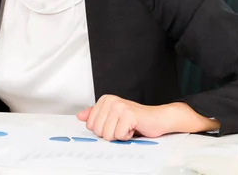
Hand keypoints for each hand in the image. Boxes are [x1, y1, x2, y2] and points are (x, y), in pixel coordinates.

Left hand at [76, 95, 219, 140]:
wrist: (157, 119)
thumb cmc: (135, 119)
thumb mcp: (112, 117)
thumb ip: (96, 115)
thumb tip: (80, 116)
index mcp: (105, 100)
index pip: (90, 124)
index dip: (103, 130)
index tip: (114, 124)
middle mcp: (110, 101)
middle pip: (97, 130)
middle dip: (111, 133)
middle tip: (122, 126)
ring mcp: (119, 106)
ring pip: (107, 134)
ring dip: (119, 135)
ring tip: (128, 127)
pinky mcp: (129, 114)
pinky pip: (119, 135)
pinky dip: (127, 136)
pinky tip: (134, 128)